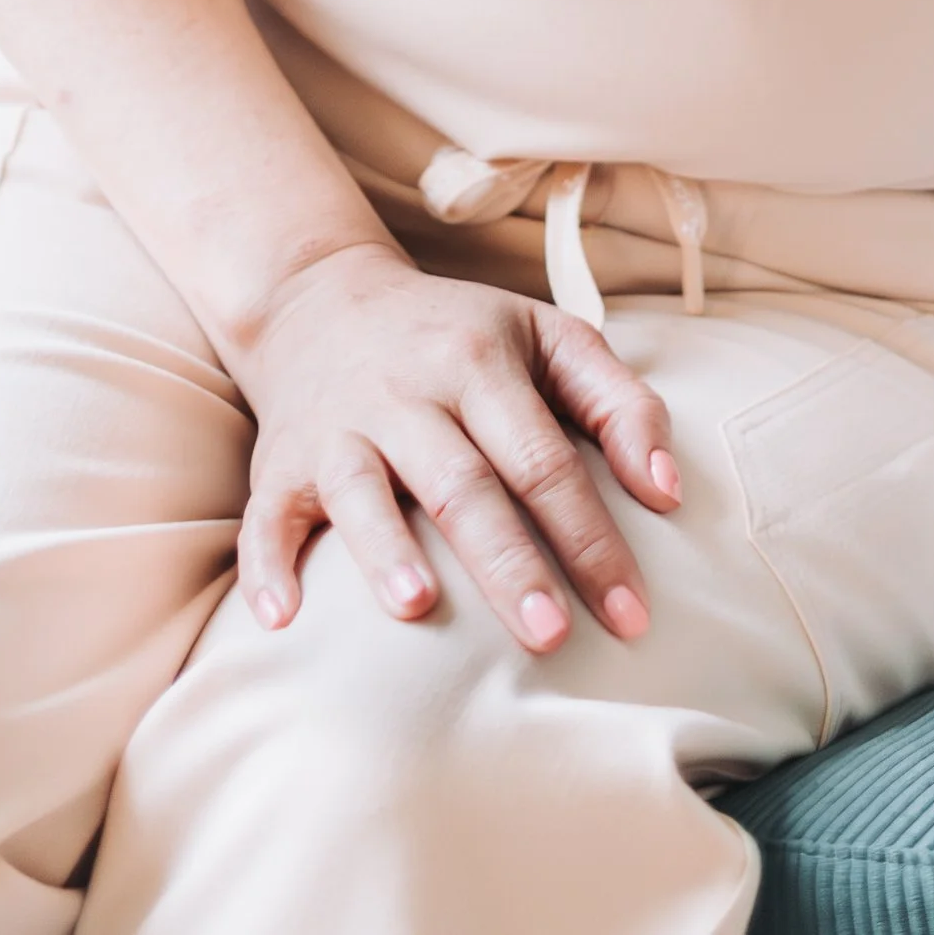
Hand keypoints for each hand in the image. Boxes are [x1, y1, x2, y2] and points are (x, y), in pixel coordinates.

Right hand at [234, 239, 680, 649]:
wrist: (321, 296)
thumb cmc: (460, 334)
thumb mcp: (548, 337)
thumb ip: (620, 403)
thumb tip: (668, 494)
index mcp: (479, 362)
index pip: (543, 459)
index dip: (590, 535)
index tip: (631, 614)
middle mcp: (407, 394)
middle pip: (463, 485)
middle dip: (509, 562)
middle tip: (550, 638)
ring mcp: (338, 428)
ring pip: (362, 491)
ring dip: (387, 550)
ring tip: (420, 610)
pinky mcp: (281, 463)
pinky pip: (265, 517)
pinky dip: (269, 567)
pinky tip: (281, 623)